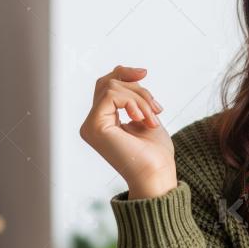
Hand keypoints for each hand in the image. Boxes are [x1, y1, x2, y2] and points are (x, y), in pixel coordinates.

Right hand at [80, 65, 176, 198]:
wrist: (157, 174)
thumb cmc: (155, 152)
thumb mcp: (145, 114)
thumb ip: (134, 96)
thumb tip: (134, 73)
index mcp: (103, 120)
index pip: (106, 85)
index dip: (125, 74)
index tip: (145, 73)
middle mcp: (93, 123)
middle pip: (107, 82)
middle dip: (136, 88)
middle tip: (156, 108)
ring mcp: (91, 125)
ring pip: (111, 86)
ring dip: (140, 99)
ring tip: (152, 119)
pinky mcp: (94, 126)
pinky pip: (110, 94)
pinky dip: (133, 102)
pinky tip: (142, 119)